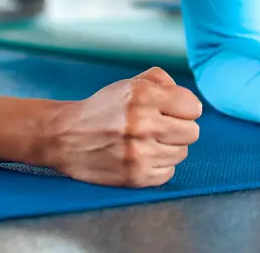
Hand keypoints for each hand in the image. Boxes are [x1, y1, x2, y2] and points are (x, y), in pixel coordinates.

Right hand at [41, 67, 201, 186]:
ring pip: (182, 153)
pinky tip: (143, 156)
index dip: (184, 108)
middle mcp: (142, 124)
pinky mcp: (135, 176)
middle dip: (180, 128)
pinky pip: (168, 172)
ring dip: (169, 147)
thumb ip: (163, 82)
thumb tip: (192, 103)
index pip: (193, 107)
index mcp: (143, 96)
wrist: (66, 137)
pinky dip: (160, 165)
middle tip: (161, 127)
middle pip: (192, 132)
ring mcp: (139, 153)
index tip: (173, 110)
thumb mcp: (131, 82)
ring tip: (148, 141)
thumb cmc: (104, 108)